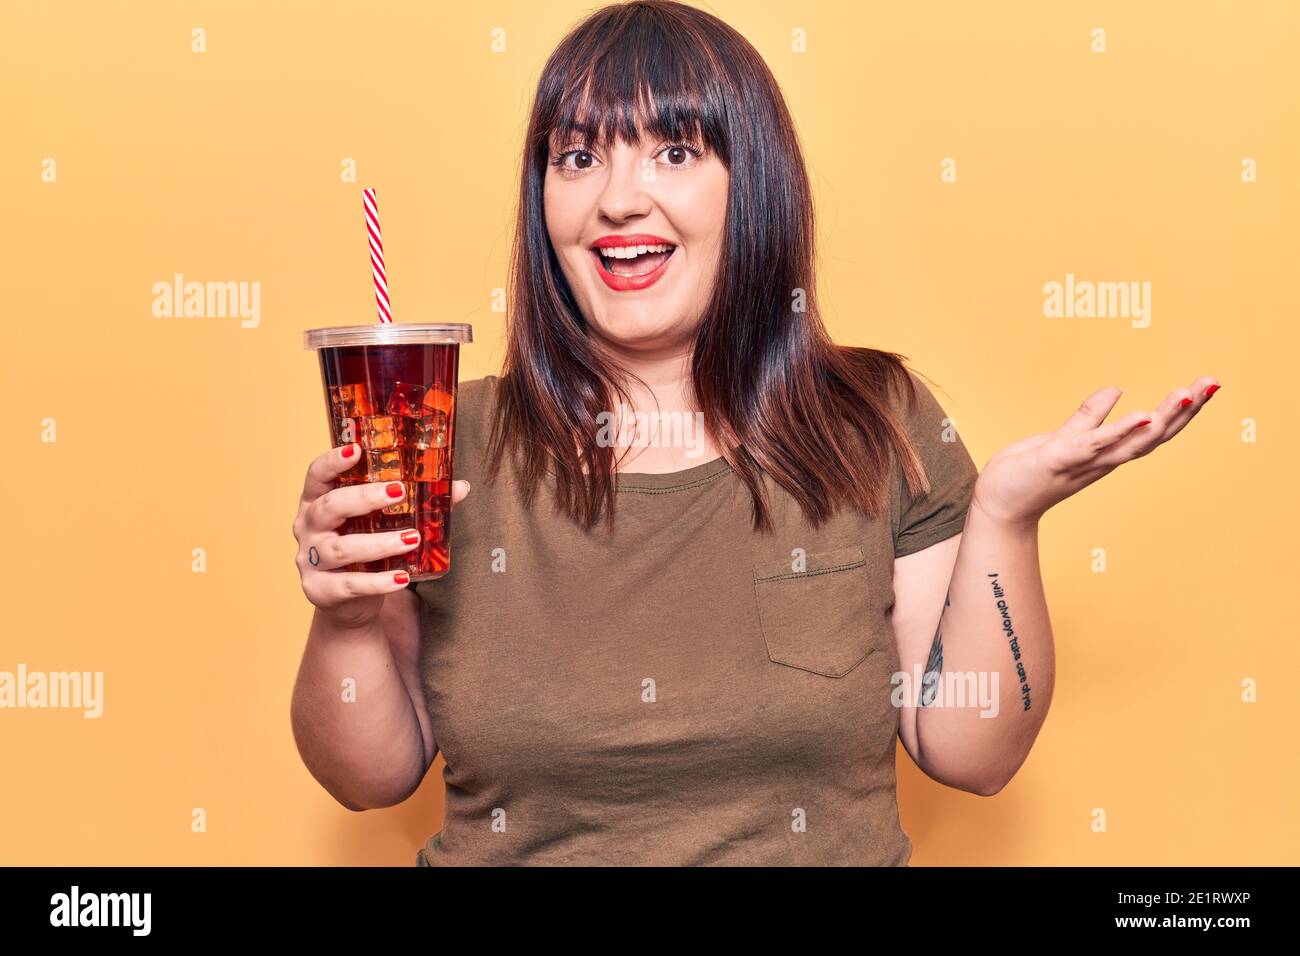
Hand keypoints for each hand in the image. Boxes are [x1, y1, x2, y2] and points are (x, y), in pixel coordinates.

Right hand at [292, 442, 471, 630]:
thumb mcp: (382, 521)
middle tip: (399, 492)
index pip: (316, 474)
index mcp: (317, 500)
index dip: (333, 461)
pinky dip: (378, 582)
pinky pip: (349, 584)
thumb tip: (459, 487)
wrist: (348, 600)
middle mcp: (306, 527)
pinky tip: (402, 578)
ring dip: (378, 543)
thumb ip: (417, 502)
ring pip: (340, 548)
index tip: (357, 450)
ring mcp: (309, 560)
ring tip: (412, 539)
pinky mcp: (319, 590)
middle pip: (329, 507)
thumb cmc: (365, 547)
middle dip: (363, 498)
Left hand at [971, 377, 1220, 528]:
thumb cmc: (1029, 473)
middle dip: (1187, 410)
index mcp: (1107, 452)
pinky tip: (1142, 414)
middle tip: (1215, 383)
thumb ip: (1089, 416)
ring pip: (1133, 441)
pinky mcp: (1061, 460)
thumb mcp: (1064, 437)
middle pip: (1155, 435)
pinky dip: (1120, 431)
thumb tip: (1116, 389)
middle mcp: (1104, 460)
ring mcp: (1085, 462)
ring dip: (1163, 417)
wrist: (999, 504)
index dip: (1182, 411)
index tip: (1209, 386)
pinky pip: (1095, 444)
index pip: (1152, 430)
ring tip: (1188, 393)